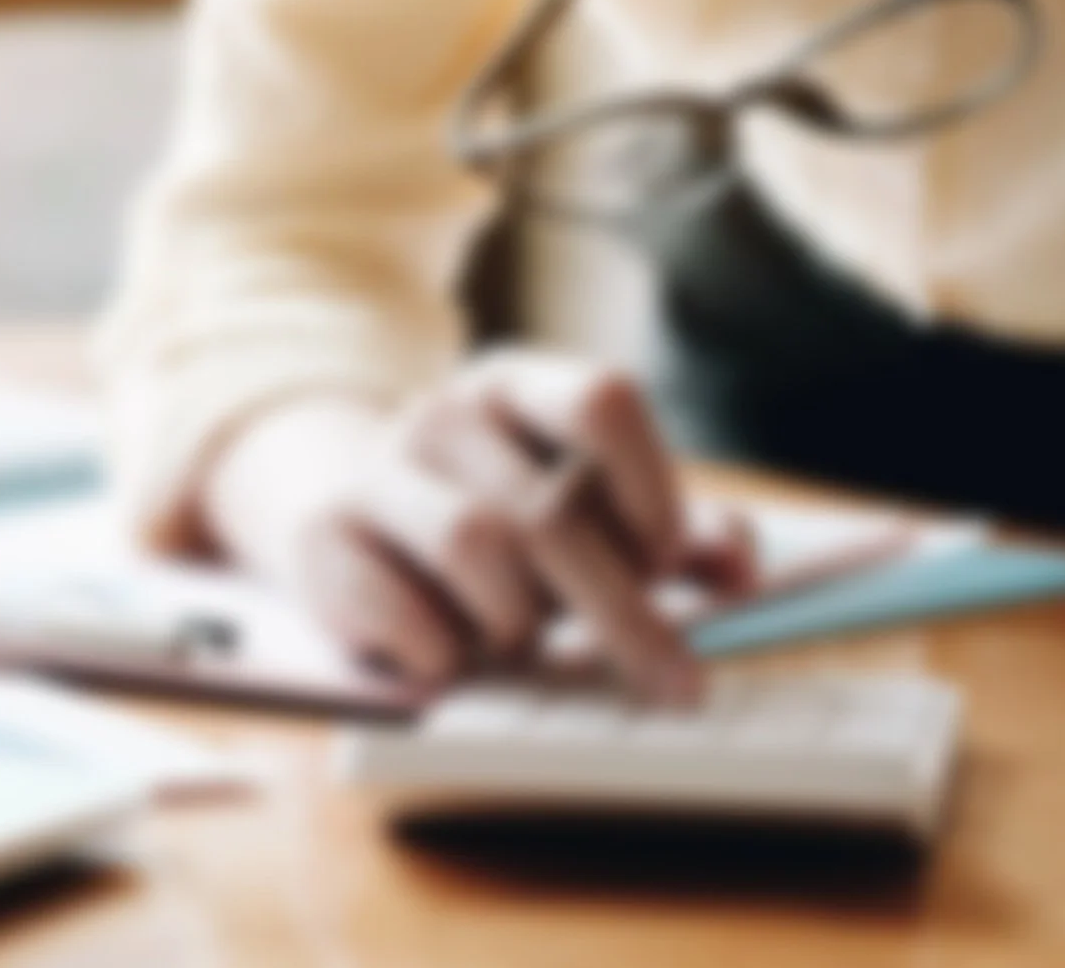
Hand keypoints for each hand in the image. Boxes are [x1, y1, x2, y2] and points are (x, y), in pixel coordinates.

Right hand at [199, 353, 756, 702]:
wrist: (344, 516)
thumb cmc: (497, 519)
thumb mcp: (584, 507)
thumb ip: (672, 533)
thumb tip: (741, 571)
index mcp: (516, 383)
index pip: (602, 400)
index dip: (650, 488)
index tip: (668, 561)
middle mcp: (441, 413)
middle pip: (549, 510)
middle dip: (622, 611)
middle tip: (675, 682)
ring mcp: (374, 471)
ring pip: (475, 552)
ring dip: (517, 621)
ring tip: (517, 636)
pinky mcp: (323, 542)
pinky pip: (407, 616)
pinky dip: (448, 655)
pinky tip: (451, 652)